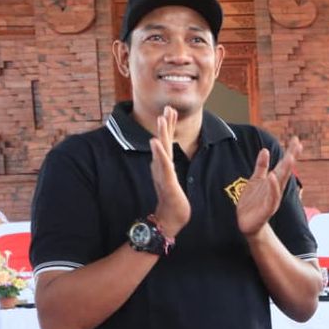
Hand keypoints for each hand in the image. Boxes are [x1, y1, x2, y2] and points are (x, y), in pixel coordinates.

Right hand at [149, 107, 191, 237]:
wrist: (170, 220)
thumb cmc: (173, 202)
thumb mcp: (174, 181)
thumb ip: (170, 170)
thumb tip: (168, 162)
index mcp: (165, 166)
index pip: (167, 142)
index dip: (169, 127)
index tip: (170, 111)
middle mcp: (162, 167)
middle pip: (164, 141)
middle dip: (167, 124)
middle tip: (167, 107)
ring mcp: (163, 173)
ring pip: (162, 150)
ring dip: (162, 133)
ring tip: (161, 118)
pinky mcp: (167, 182)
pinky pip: (163, 165)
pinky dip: (159, 153)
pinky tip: (155, 142)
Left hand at [236, 135, 302, 237]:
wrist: (247, 224)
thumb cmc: (252, 203)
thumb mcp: (255, 180)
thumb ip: (261, 166)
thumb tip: (265, 150)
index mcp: (273, 182)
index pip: (283, 165)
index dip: (290, 153)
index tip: (297, 140)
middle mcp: (275, 189)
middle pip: (285, 171)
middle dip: (291, 158)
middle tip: (298, 145)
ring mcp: (272, 199)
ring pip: (281, 182)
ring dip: (286, 171)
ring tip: (290, 158)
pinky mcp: (266, 209)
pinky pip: (271, 197)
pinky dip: (273, 188)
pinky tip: (272, 177)